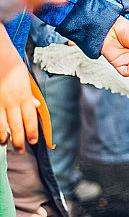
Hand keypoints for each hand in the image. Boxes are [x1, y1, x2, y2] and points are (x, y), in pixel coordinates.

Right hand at [0, 33, 38, 151]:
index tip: (32, 141)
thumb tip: (37, 107)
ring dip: (4, 137)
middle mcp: (12, 101)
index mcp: (24, 96)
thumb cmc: (11, 66)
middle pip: (17, 126)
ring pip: (2, 126)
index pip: (30, 120)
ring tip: (5, 143)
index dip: (32, 133)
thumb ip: (30, 95)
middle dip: (19, 141)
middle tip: (20, 150)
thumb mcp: (25, 80)